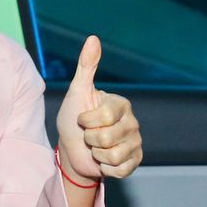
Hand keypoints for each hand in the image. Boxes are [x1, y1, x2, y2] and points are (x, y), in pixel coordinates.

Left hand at [54, 36, 142, 181]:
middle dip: (90, 139)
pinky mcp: (134, 162)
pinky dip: (105, 168)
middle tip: (89, 135)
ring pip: (113, 155)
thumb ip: (86, 66)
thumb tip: (93, 38)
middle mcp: (132, 122)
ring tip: (96, 147)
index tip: (83, 119)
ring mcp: (135, 143)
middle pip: (107, 137)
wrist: (71, 150)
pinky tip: (104, 160)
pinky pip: (120, 169)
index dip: (86, 121)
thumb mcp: (77, 92)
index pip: (104, 116)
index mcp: (121, 104)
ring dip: (97, 154)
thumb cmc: (73, 119)